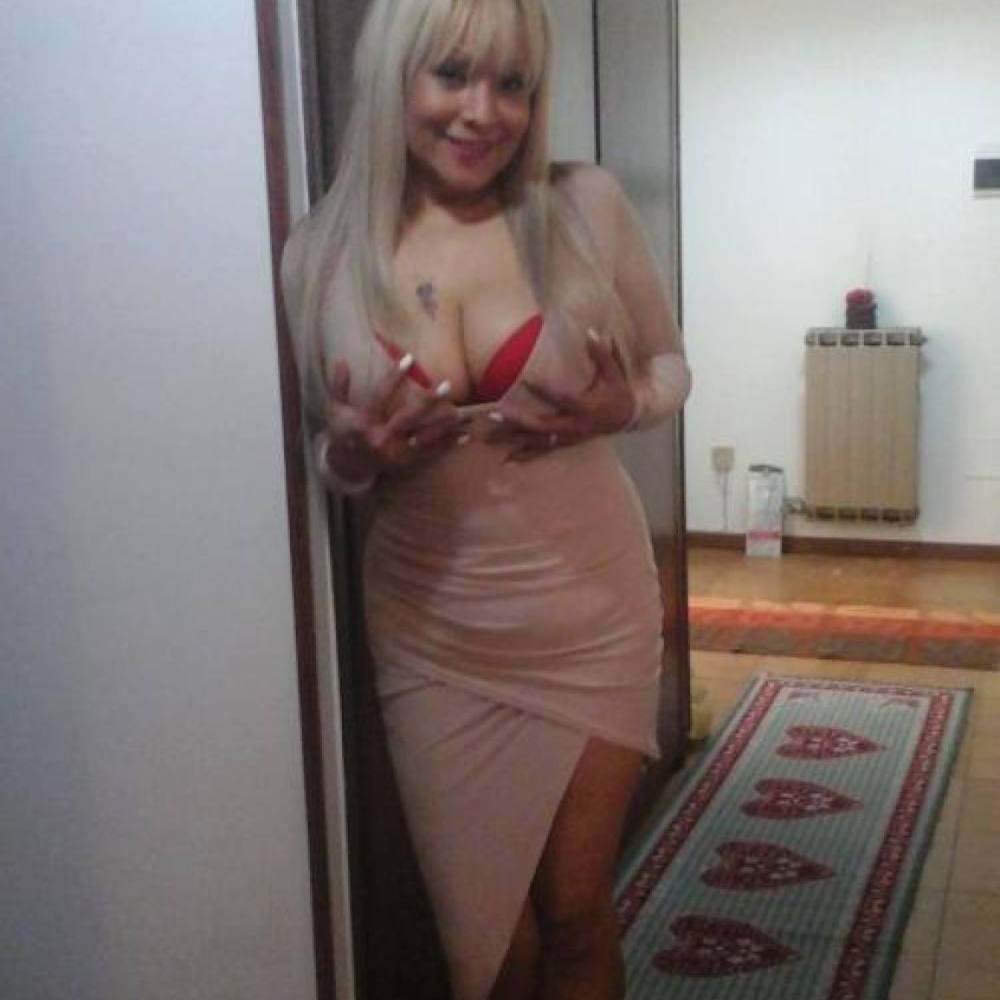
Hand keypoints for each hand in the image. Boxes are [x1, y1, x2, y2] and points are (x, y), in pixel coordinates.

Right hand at [324, 356, 460, 482]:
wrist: (347, 466)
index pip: (380, 395)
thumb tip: (340, 361)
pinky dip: (448, 445)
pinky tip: (465, 436)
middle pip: (408, 417)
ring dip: (445, 425)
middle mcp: (382, 437)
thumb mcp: (334, 409)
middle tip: (447, 386)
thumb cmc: (342, 432)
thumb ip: (338, 386)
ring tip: (464, 413)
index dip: (393, 376)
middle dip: (428, 402)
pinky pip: (430, 453)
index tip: (408, 359)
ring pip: (425, 436)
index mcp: (364, 422)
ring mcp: (396, 452)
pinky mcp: (406, 461)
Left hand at [491, 329, 635, 461]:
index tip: (524, 379)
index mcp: (586, 407)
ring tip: (488, 437)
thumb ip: (601, 354)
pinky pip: (542, 452)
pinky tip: (506, 460)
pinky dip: (524, 456)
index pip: (562, 398)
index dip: (544, 390)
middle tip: (494, 413)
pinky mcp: (564, 444)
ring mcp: (568, 438)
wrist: (626, 419)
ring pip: (537, 441)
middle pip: (542, 425)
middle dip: (517, 420)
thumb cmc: (617, 392)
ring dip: (513, 439)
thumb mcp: (614, 373)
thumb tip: (589, 332)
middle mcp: (575, 425)